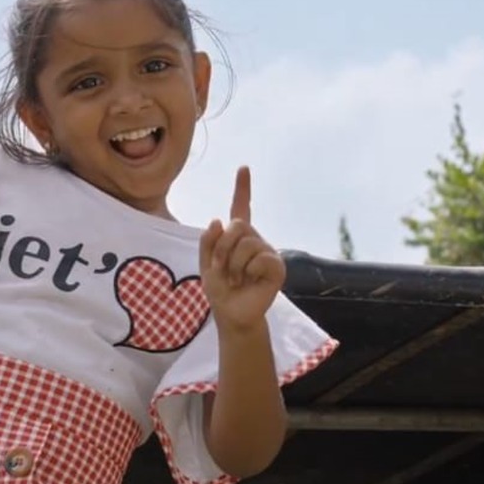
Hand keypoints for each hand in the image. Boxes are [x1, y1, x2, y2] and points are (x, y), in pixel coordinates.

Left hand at [200, 166, 285, 333]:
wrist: (231, 314)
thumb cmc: (220, 291)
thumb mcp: (206, 264)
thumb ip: (208, 241)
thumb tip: (218, 219)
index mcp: (237, 237)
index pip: (241, 208)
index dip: (242, 188)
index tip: (243, 168)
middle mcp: (255, 240)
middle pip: (238, 226)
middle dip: (222, 248)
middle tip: (223, 269)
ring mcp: (267, 252)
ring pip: (247, 243)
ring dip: (234, 264)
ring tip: (237, 279)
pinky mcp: (277, 267)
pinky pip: (261, 258)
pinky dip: (249, 271)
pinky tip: (250, 281)